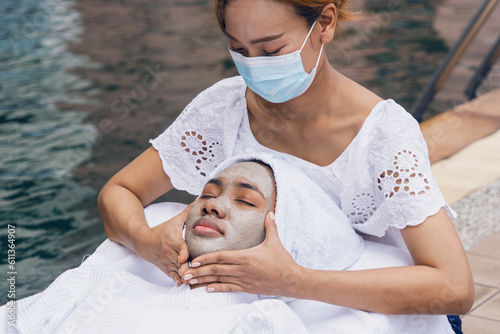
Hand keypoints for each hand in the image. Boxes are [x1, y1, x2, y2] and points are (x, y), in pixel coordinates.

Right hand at [134, 204, 191, 285]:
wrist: (143, 241)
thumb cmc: (162, 230)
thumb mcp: (174, 221)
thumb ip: (187, 213)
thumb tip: (200, 200)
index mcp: (173, 240)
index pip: (179, 247)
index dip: (183, 252)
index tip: (185, 257)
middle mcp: (169, 252)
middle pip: (180, 261)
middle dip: (187, 266)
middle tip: (196, 272)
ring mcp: (167, 261)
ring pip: (177, 270)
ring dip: (184, 275)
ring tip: (194, 280)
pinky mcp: (165, 268)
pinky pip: (172, 276)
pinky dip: (177, 280)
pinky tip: (183, 284)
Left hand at [182, 212, 300, 295]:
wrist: (291, 280)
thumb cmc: (282, 261)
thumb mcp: (275, 242)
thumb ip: (270, 226)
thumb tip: (269, 212)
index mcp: (246, 257)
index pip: (221, 257)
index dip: (206, 258)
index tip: (194, 259)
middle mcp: (242, 269)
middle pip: (216, 269)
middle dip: (199, 271)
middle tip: (185, 272)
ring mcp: (244, 280)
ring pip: (220, 280)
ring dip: (204, 280)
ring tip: (191, 281)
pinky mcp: (247, 288)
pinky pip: (229, 289)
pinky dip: (218, 289)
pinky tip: (208, 289)